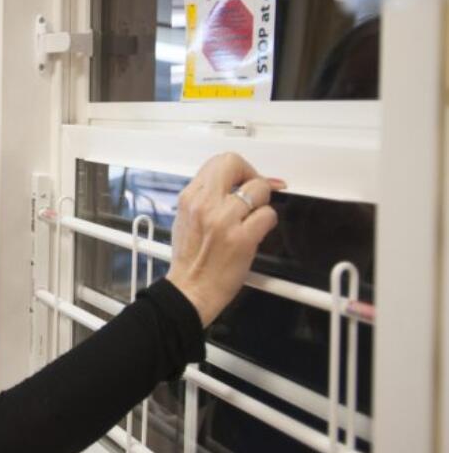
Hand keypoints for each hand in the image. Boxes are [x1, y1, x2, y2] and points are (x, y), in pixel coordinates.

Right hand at [166, 153, 284, 326]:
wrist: (190, 290)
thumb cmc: (190, 260)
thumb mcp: (186, 219)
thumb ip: (206, 198)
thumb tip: (233, 185)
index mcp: (189, 198)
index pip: (218, 162)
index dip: (238, 170)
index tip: (245, 180)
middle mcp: (204, 205)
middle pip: (234, 163)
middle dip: (251, 174)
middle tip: (255, 189)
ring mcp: (223, 221)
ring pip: (258, 189)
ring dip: (262, 203)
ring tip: (253, 218)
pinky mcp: (241, 239)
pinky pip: (268, 215)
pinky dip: (268, 222)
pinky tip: (258, 232)